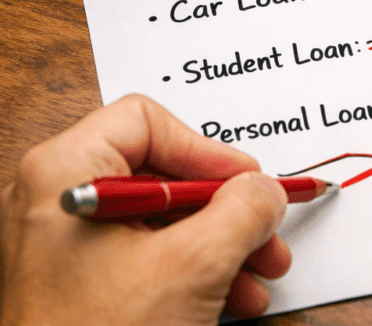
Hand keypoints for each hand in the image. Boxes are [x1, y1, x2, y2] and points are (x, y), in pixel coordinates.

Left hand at [0, 94, 290, 325]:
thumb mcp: (192, 267)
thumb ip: (242, 211)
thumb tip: (266, 189)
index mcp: (65, 170)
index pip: (148, 122)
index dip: (206, 149)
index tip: (245, 180)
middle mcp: (59, 197)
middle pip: (162, 172)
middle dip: (226, 208)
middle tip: (265, 228)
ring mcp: (65, 240)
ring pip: (162, 217)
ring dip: (221, 242)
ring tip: (260, 272)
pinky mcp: (77, 277)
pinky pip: (146, 251)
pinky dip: (193, 268)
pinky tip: (232, 295)